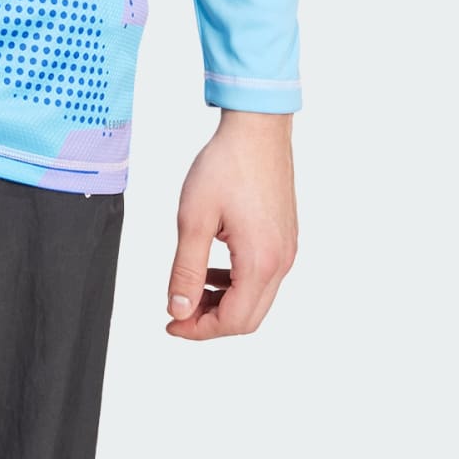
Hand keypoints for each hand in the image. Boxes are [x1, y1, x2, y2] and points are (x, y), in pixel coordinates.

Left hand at [165, 110, 297, 339]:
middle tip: (178, 312)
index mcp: (260, 261)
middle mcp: (281, 261)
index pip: (232, 320)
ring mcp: (286, 250)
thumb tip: (179, 310)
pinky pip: (263, 276)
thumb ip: (186, 269)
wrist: (257, 128)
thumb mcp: (194, 218)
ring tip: (191, 289)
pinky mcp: (285, 237)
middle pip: (248, 317)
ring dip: (223, 302)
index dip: (199, 329)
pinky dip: (236, 282)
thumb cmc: (226, 165)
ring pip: (257, 298)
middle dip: (211, 321)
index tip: (171, 323)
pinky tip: (212, 267)